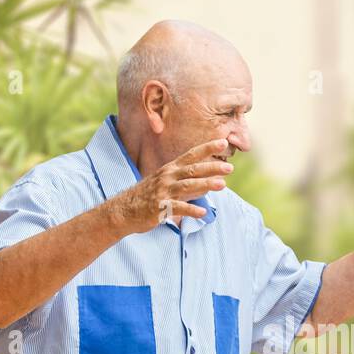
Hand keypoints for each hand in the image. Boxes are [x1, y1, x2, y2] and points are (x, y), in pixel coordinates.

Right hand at [108, 138, 233, 232]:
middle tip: (230, 168)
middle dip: (212, 167)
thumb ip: (187, 181)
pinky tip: (203, 212)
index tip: (223, 142)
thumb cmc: (148, 196)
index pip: (191, 155)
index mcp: (170, 169)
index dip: (207, 148)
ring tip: (222, 185)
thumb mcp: (166, 182)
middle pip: (193, 169)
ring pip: (187, 186)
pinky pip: (177, 208)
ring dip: (206, 184)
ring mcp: (163, 191)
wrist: (123, 210)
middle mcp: (167, 177)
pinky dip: (191, 210)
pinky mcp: (160, 207)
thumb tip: (209, 182)